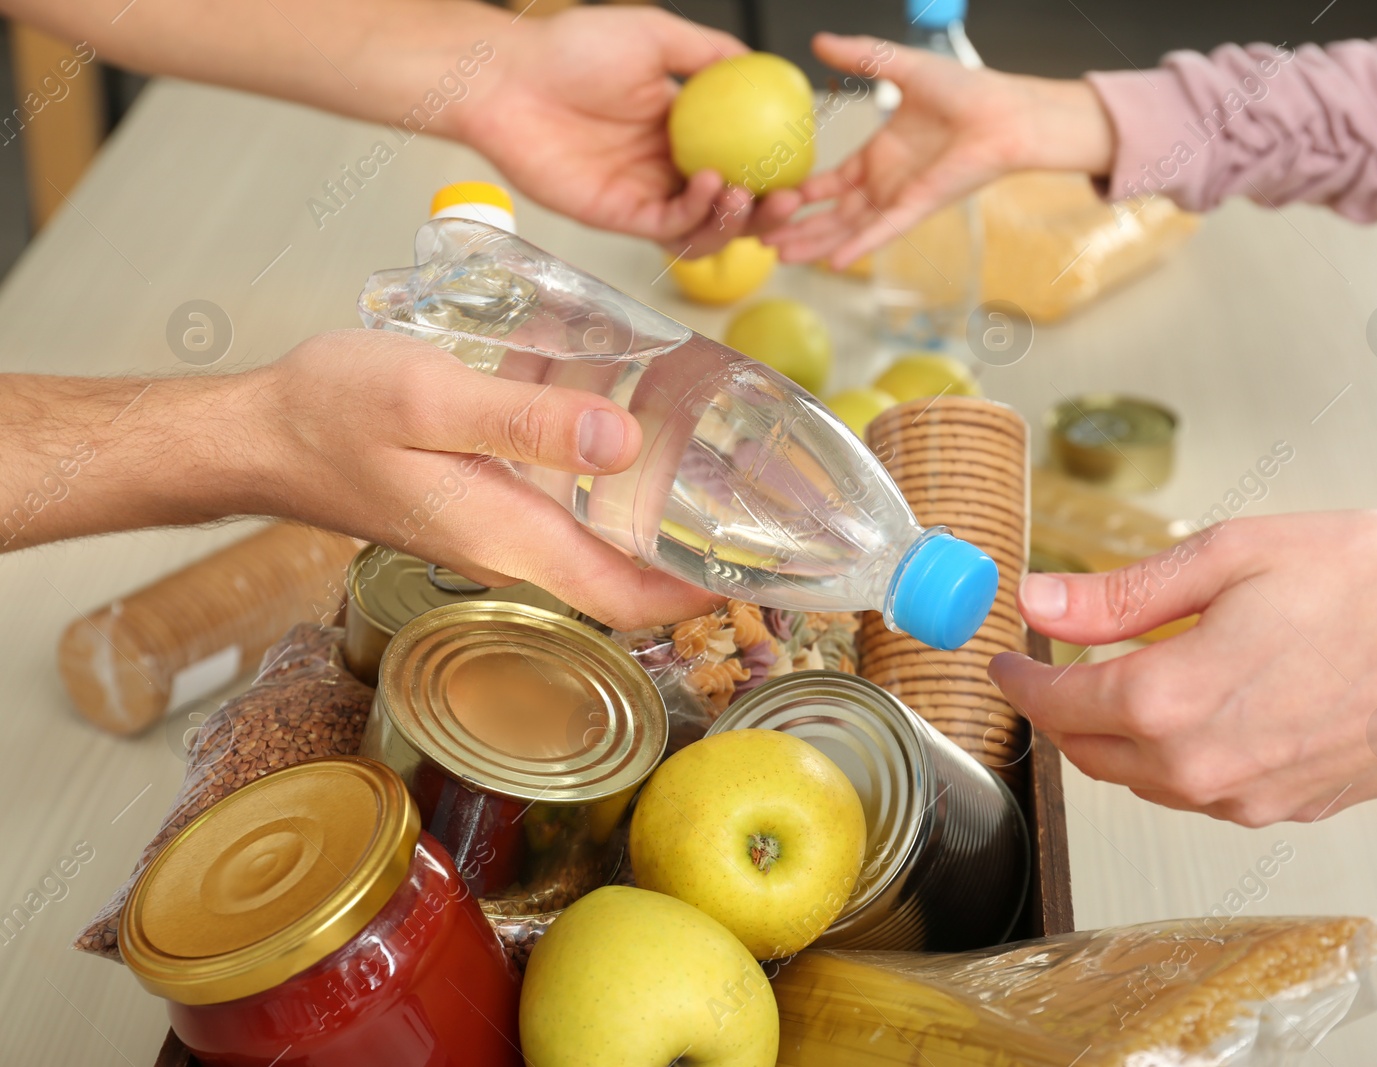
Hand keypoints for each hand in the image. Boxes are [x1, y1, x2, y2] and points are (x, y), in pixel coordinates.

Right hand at [245, 330, 722, 628]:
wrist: (260, 432)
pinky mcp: (479, 507)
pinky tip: (625, 435)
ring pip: (592, 545)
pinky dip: (605, 489)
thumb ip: (526, 422)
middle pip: (619, 578)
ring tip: (711, 467)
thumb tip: (623, 441)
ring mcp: (492, 533)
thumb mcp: (431, 397)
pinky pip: (560, 514)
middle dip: (688, 557)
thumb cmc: (331, 413)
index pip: (622, 598)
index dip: (694, 596)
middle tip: (751, 506)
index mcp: (506, 537)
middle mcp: (508, 549)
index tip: (754, 570)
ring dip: (651, 521)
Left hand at [455, 7, 801, 255]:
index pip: (740, 160)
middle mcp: (666, 165)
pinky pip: (670, 227)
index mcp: (681, 127)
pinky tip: (711, 185)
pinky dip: (697, 214)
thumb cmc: (568, 50)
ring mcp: (644, 193)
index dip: (774, 171)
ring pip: (705, 227)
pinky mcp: (618, 216)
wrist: (508, 78)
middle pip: (732, 205)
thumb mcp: (654, 35)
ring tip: (747, 193)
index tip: (802, 167)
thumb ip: (708, 54)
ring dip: (736, 220)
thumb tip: (760, 68)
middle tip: (789, 198)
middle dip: (768, 211)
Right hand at [764, 33, 1113, 267]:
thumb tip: (820, 40)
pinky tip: (833, 263)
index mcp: (879, 158)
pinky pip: (883, 231)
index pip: (830, 186)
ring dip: (815, 244)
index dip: (800, 196)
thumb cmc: (967, 92)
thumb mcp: (901, 67)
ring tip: (779, 257)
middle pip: (831, 217)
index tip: (769, 200)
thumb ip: (860, 56)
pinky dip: (859, 246)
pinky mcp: (918, 206)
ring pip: (848, 230)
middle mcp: (885, 184)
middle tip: (761, 240)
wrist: (1005, 110)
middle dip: (796, 230)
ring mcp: (899, 199)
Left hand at [989, 511, 1376, 825]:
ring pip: (1140, 779)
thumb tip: (1041, 600)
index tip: (1005, 660)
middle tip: (1050, 665)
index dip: (1021, 679)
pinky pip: (1195, 791)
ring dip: (1111, 736)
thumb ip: (1124, 591)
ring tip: (1113, 680)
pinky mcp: (1284, 808)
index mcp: (1174, 701)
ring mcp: (1245, 799)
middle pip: (1090, 751)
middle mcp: (1201, 768)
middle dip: (1057, 710)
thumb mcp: (1233, 557)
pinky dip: (1167, 756)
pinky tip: (1184, 710)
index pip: (1058, 703)